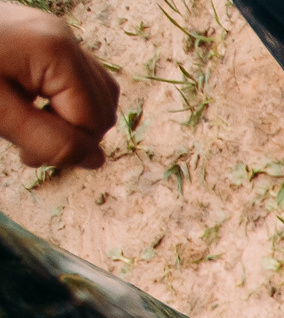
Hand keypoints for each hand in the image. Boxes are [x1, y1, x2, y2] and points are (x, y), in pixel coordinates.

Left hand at [0, 4, 118, 170]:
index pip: (92, 120)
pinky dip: (61, 98)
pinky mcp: (41, 36)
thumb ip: (47, 141)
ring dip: (70, 117)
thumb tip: (94, 162)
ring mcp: (54, 33)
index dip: (67, 147)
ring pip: (94, 92)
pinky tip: (27, 103)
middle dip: (72, 132)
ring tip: (27, 124)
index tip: (26, 155)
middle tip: (25, 144)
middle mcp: (64, 37)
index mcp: (56, 52)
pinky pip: (74, 76)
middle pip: (101, 106)